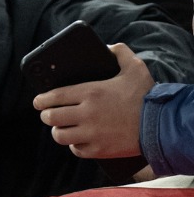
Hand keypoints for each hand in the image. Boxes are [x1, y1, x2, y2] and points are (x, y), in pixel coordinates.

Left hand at [33, 43, 154, 158]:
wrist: (159, 124)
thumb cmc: (146, 95)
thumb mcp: (135, 68)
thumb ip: (120, 53)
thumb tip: (108, 47)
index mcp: (91, 92)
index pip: (55, 97)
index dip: (41, 100)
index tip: (37, 101)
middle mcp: (86, 114)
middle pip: (51, 118)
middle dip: (46, 115)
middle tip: (48, 114)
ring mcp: (90, 134)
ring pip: (59, 136)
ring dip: (58, 131)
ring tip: (60, 127)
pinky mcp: (96, 149)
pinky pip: (75, 149)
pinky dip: (74, 145)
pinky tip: (77, 139)